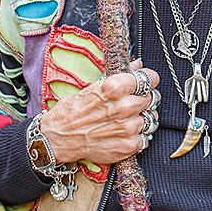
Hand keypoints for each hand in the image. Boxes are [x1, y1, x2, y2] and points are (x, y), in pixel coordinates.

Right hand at [39, 60, 159, 164]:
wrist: (59, 138)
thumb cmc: (73, 111)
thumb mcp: (94, 86)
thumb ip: (120, 76)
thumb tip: (138, 65)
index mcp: (116, 87)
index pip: (149, 78)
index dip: (149, 80)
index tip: (147, 82)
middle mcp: (125, 106)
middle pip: (152, 98)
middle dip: (144, 99)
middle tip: (132, 103)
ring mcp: (129, 127)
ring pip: (151, 118)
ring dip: (142, 118)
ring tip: (126, 120)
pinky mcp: (130, 145)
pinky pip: (145, 137)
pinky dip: (138, 136)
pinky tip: (124, 133)